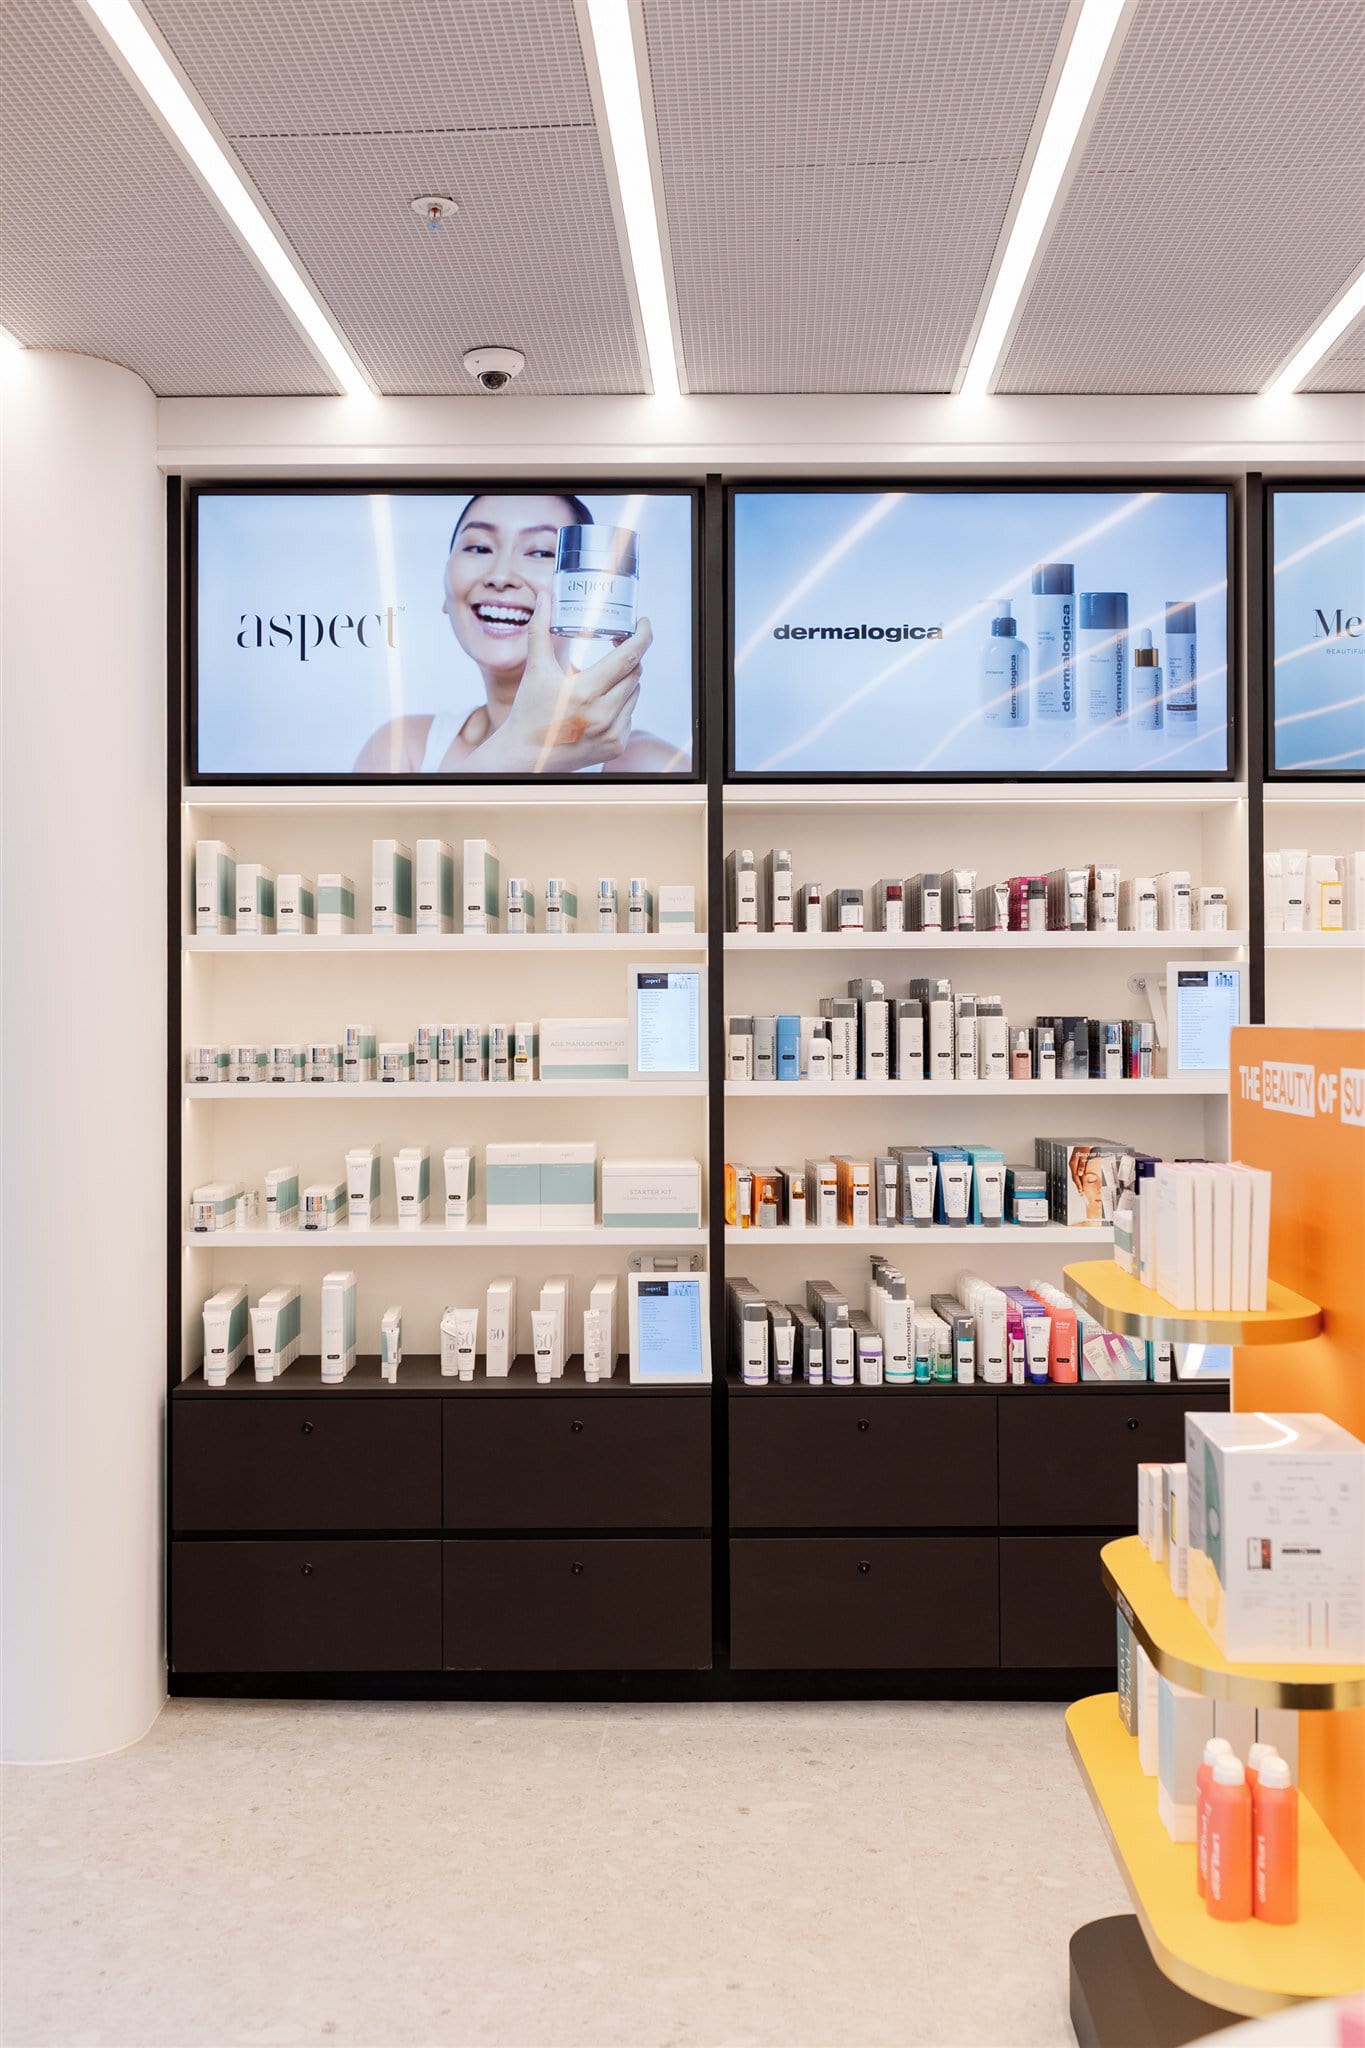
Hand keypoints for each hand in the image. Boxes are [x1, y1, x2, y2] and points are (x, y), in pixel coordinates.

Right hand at [469, 594, 651, 773]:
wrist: (526, 756)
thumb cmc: (529, 712)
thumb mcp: (535, 670)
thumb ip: (540, 630)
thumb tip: (544, 597)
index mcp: (584, 692)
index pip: (628, 657)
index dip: (642, 636)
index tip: (643, 623)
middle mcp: (603, 715)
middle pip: (635, 672)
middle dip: (629, 654)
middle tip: (617, 643)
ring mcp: (612, 733)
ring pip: (635, 693)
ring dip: (625, 679)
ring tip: (601, 678)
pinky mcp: (616, 746)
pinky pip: (630, 714)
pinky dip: (621, 703)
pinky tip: (599, 705)